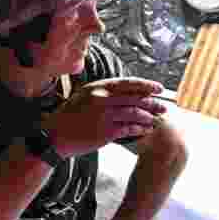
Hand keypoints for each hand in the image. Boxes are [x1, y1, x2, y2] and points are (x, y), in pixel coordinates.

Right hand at [43, 77, 165, 157]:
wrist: (54, 135)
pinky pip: (129, 129)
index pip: (128, 83)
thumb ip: (102, 92)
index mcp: (98, 88)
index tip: (158, 88)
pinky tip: (145, 130)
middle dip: (152, 102)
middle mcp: (102, 99)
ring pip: (135, 114)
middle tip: (163, 106)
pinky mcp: (106, 132)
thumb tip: (122, 92)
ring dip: (148, 117)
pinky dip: (140, 129)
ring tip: (155, 120)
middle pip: (135, 98)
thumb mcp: (83, 96)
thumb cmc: (68, 116)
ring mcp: (105, 116)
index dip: (146, 85)